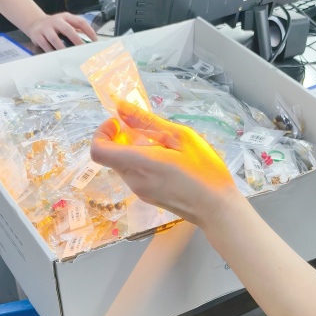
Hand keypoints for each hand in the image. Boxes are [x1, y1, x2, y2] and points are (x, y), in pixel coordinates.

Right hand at [25, 12, 97, 51]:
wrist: (35, 23)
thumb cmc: (55, 26)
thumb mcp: (65, 23)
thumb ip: (76, 30)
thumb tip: (90, 43)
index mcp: (66, 17)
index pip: (80, 22)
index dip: (89, 31)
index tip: (95, 41)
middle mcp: (56, 21)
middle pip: (68, 30)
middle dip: (77, 41)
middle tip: (83, 50)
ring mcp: (46, 28)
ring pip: (55, 39)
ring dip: (63, 49)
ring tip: (70, 57)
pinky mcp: (37, 35)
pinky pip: (45, 46)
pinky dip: (52, 52)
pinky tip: (57, 57)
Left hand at [90, 102, 241, 228]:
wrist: (217, 208)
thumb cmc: (204, 169)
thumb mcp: (180, 137)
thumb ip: (146, 122)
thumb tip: (120, 107)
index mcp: (139, 163)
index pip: (98, 150)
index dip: (102, 132)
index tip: (120, 123)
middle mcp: (133, 180)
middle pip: (110, 155)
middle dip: (121, 138)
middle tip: (147, 130)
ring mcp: (139, 191)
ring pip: (122, 164)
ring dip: (133, 150)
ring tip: (163, 145)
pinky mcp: (147, 197)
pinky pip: (134, 174)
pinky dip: (141, 162)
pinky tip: (167, 160)